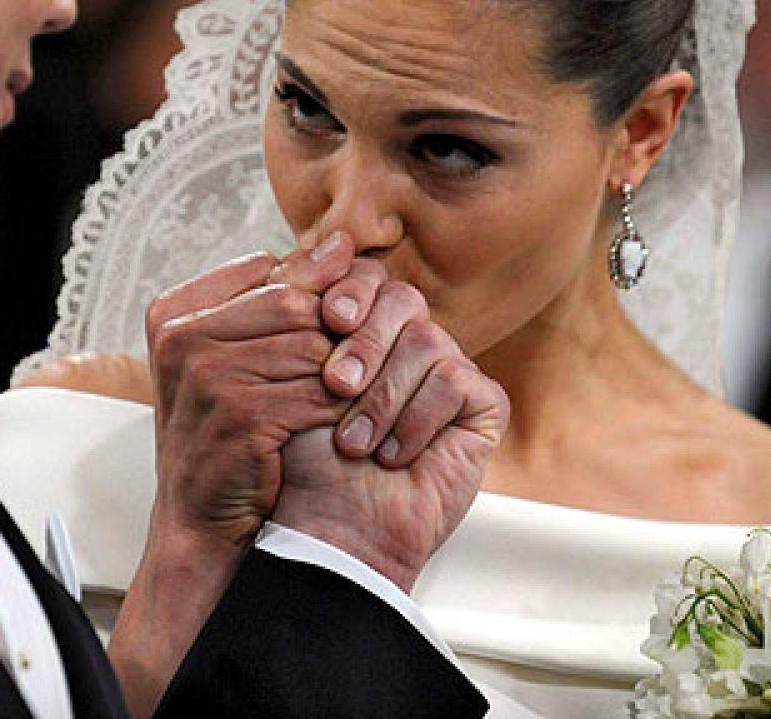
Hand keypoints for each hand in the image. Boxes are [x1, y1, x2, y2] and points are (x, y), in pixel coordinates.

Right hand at [111, 235, 379, 714]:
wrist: (201, 526)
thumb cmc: (222, 438)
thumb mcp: (233, 359)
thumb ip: (276, 301)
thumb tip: (341, 244)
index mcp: (173, 314)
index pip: (267, 272)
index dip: (314, 292)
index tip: (342, 317)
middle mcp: (183, 338)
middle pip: (295, 303)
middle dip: (337, 329)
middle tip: (362, 356)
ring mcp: (208, 377)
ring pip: (314, 345)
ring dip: (348, 369)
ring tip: (362, 388)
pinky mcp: (243, 416)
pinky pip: (321, 392)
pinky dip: (348, 405)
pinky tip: (356, 420)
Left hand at [276, 281, 509, 591]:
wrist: (330, 525)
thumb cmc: (304, 459)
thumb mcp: (288, 375)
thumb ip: (301, 309)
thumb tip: (323, 244)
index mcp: (363, 327)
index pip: (366, 276)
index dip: (350, 290)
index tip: (328, 319)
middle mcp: (407, 343)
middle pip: (401, 298)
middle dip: (366, 340)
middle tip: (336, 384)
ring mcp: (446, 372)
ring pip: (428, 339)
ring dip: (384, 395)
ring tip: (356, 442)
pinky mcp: (481, 407)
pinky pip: (459, 380)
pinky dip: (419, 419)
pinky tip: (395, 454)